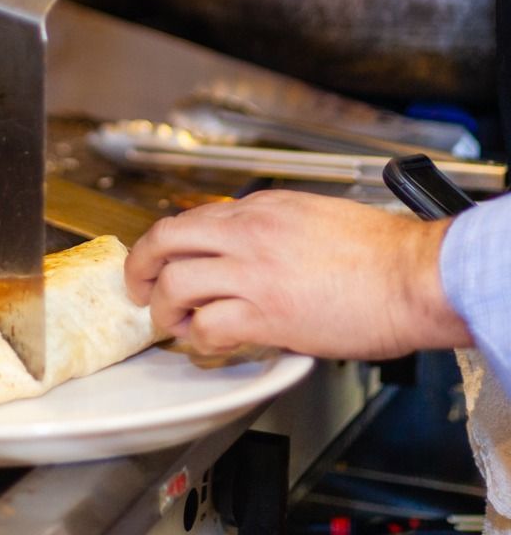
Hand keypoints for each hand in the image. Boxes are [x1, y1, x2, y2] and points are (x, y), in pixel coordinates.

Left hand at [124, 190, 471, 360]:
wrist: (415, 276)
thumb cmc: (381, 252)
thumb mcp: (314, 216)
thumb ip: (274, 227)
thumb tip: (252, 245)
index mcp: (260, 208)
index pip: (193, 219)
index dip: (169, 243)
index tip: (163, 259)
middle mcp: (246, 233)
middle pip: (166, 239)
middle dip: (141, 265)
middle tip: (137, 285)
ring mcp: (252, 272)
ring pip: (175, 283)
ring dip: (162, 308)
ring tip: (167, 322)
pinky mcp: (266, 314)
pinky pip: (207, 324)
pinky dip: (197, 337)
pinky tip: (203, 343)